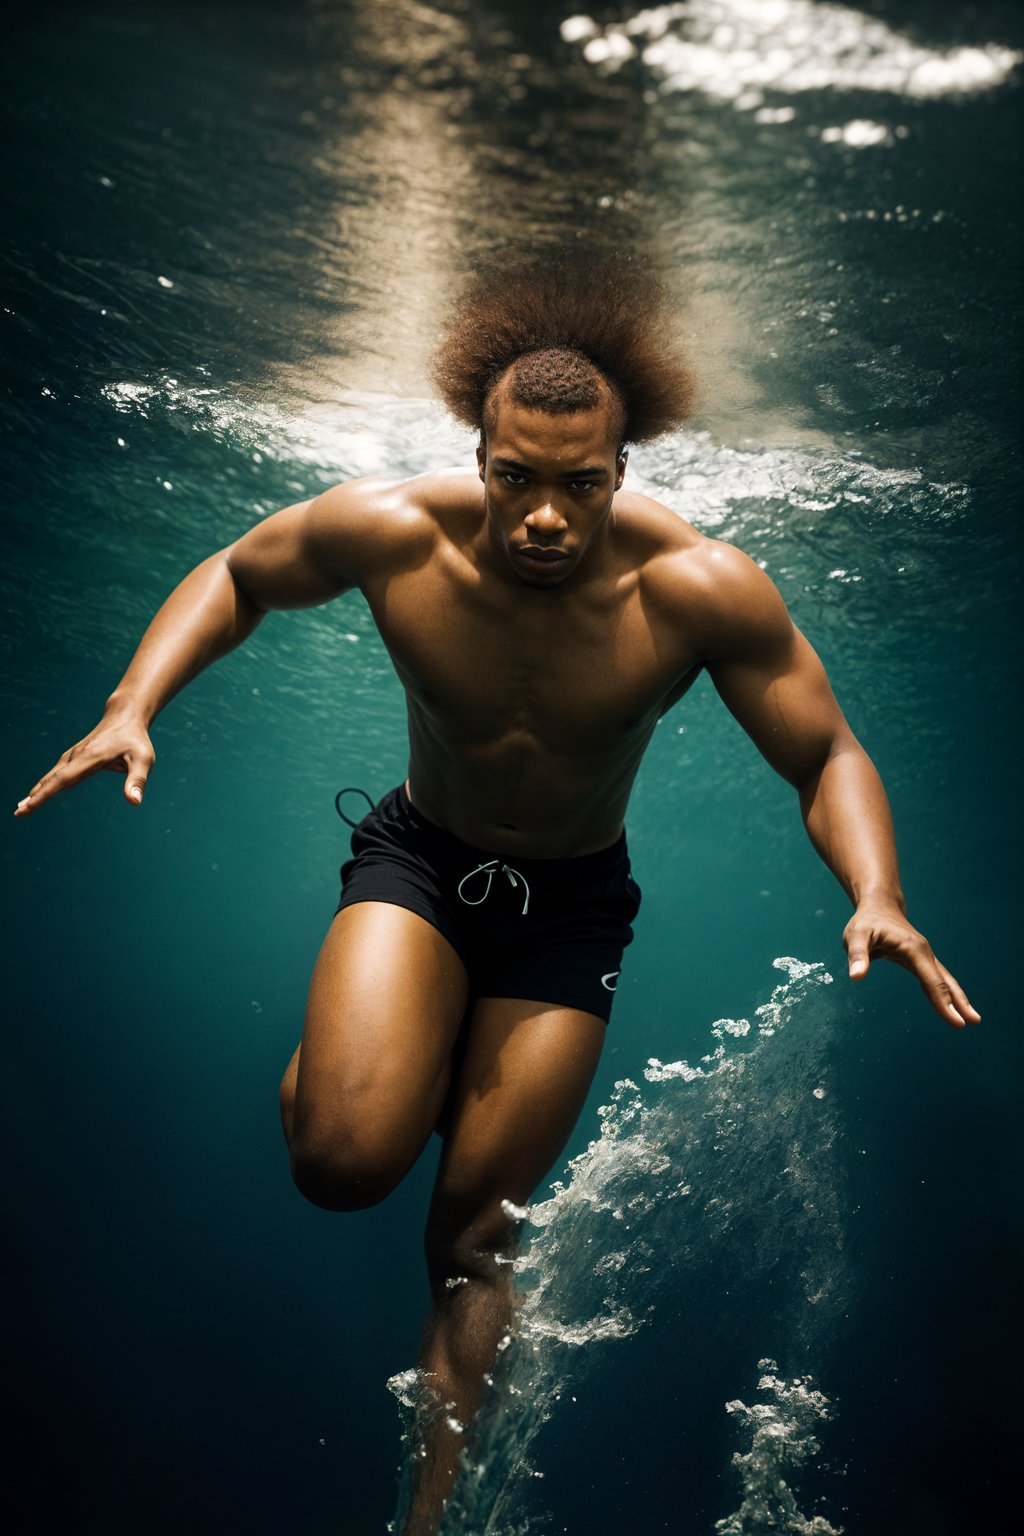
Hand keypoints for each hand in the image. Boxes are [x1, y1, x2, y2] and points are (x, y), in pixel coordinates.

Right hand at [15, 709, 155, 816]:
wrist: (125, 716)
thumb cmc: (136, 739)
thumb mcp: (144, 759)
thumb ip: (138, 780)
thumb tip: (134, 802)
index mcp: (90, 758)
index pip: (64, 779)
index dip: (45, 794)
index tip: (29, 806)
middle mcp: (77, 756)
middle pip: (53, 779)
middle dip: (36, 796)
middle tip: (18, 813)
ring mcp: (74, 755)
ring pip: (52, 775)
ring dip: (37, 791)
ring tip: (22, 806)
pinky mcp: (75, 756)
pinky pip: (57, 772)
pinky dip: (46, 783)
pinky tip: (38, 791)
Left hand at [844, 901, 979, 1028]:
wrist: (879, 907)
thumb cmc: (866, 922)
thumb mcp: (856, 936)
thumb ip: (857, 955)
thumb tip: (857, 976)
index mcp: (913, 949)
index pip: (931, 980)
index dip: (943, 1001)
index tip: (956, 1021)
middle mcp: (924, 953)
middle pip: (943, 981)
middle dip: (959, 1002)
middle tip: (974, 1021)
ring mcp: (924, 956)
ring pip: (944, 980)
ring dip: (958, 999)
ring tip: (972, 1018)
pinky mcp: (920, 960)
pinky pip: (936, 979)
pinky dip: (945, 992)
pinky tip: (951, 1005)